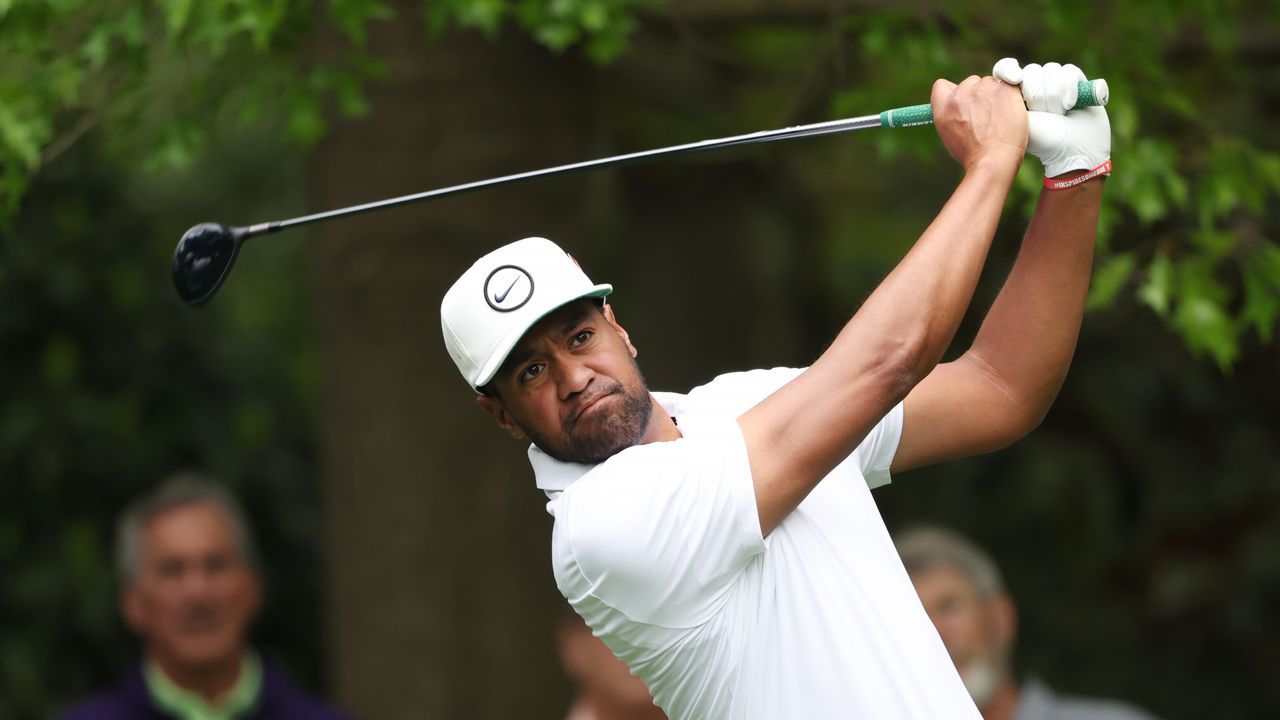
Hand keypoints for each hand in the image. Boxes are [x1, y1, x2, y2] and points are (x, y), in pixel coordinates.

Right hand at [931, 75, 1027, 173]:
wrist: (991, 161)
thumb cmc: (973, 155)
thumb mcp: (950, 135)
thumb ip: (952, 115)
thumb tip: (963, 109)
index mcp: (944, 106)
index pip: (942, 86)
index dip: (954, 92)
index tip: (965, 102)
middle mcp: (961, 93)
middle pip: (972, 82)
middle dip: (980, 95)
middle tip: (989, 116)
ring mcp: (983, 89)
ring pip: (992, 83)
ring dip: (998, 95)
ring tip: (1002, 118)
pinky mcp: (1005, 88)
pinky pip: (1012, 83)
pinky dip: (1013, 95)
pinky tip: (1014, 111)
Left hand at [992, 58, 1110, 177]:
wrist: (1073, 151)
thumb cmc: (1043, 141)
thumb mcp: (1016, 121)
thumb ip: (1003, 99)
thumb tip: (1002, 76)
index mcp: (1016, 96)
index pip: (1006, 69)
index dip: (1009, 70)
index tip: (1014, 79)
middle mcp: (1036, 87)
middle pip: (1032, 71)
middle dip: (1038, 95)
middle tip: (1044, 115)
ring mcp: (1057, 84)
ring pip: (1051, 70)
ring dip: (1055, 95)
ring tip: (1059, 113)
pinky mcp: (1078, 82)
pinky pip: (1069, 72)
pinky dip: (1071, 88)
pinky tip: (1071, 105)